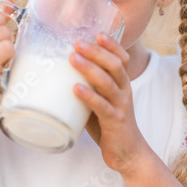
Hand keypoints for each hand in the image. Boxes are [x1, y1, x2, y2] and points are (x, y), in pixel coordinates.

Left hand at [70, 34, 146, 173]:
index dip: (112, 45)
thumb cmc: (109, 124)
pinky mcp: (115, 121)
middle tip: (77, 43)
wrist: (129, 152)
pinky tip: (76, 89)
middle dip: (96, 52)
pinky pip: (102, 106)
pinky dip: (89, 96)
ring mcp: (121, 106)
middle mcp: (124, 91)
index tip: (97, 33)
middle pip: (113, 65)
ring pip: (107, 82)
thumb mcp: (101, 102)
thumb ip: (88, 88)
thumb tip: (58, 75)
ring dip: (90, 68)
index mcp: (122, 84)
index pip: (120, 59)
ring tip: (73, 59)